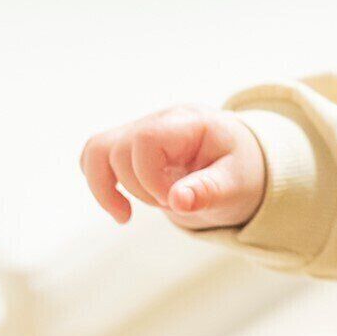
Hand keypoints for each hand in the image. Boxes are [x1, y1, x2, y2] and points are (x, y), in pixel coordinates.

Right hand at [79, 106, 264, 230]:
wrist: (241, 165)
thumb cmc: (241, 171)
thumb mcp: (238, 185)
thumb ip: (210, 191)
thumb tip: (178, 201)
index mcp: (190, 122)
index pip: (146, 139)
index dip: (149, 177)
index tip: (173, 200)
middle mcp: (160, 120)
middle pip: (117, 149)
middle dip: (138, 188)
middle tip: (169, 203)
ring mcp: (141, 131)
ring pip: (95, 150)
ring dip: (105, 187)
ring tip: (126, 215)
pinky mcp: (129, 147)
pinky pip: (95, 159)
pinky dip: (101, 185)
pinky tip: (122, 210)